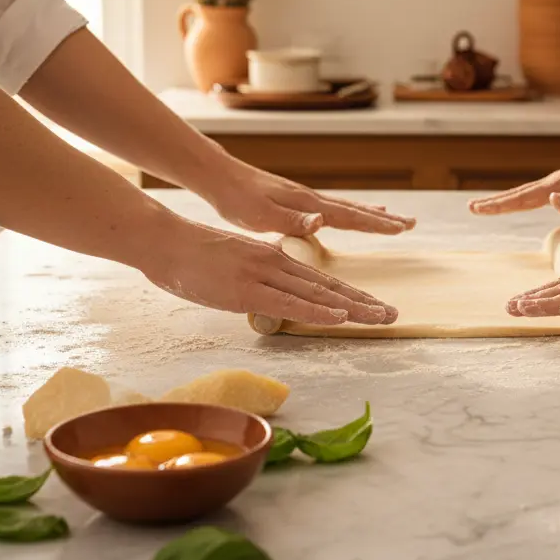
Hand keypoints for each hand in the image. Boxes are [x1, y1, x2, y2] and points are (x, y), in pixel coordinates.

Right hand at [143, 220, 397, 325]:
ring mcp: (263, 276)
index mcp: (276, 259)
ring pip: (318, 295)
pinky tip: (340, 317)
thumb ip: (261, 277)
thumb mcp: (237, 265)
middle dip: (364, 303)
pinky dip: (317, 311)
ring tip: (381, 317)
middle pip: (329, 288)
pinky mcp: (247, 290)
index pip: (322, 282)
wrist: (165, 242)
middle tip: (393, 315)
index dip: (352, 296)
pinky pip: (289, 303)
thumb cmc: (194, 257)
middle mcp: (277, 264)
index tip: (376, 307)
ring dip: (353, 308)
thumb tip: (274, 293)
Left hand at [209, 161, 415, 236]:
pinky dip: (350, 212)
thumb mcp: (261, 215)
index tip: (401, 228)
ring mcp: (305, 199)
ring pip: (346, 208)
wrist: (221, 178)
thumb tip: (322, 221)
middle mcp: (312, 199)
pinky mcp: (296, 202)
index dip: (376, 224)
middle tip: (411, 224)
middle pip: (355, 210)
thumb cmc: (237, 199)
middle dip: (384, 219)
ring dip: (371, 215)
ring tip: (393, 219)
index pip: (349, 216)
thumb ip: (292, 219)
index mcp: (307, 205)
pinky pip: (333, 209)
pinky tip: (350, 215)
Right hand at [468, 138, 559, 215]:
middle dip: (495, 202)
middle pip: (518, 194)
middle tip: (472, 208)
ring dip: (508, 200)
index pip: (522, 198)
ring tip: (491, 205)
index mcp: (557, 186)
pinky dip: (525, 199)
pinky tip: (527, 203)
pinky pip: (540, 194)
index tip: (477, 208)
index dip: (499, 205)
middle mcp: (555, 183)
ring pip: (527, 194)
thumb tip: (551, 202)